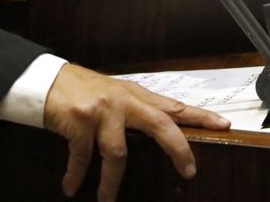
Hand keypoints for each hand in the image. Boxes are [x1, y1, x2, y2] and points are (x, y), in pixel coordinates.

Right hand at [44, 64, 229, 200]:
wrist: (45, 79)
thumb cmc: (82, 91)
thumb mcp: (114, 94)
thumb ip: (136, 110)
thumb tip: (163, 129)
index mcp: (135, 94)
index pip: (173, 106)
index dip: (200, 116)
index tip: (224, 126)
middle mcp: (122, 99)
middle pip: (160, 124)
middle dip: (177, 148)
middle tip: (189, 171)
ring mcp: (102, 109)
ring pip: (118, 153)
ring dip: (112, 183)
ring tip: (106, 201)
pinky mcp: (79, 120)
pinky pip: (82, 156)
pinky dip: (77, 175)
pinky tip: (71, 187)